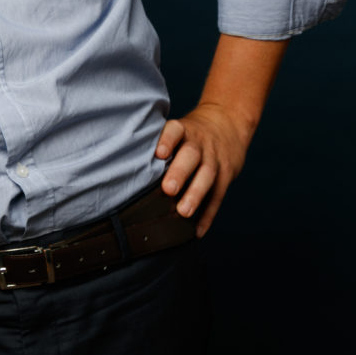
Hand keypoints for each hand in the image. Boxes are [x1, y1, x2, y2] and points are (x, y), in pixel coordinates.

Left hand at [153, 102, 254, 237]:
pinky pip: (218, 195)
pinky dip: (208, 215)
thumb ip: (160, 145)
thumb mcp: (179, 129)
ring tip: (183, 212)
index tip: (158, 153)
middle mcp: (200, 143)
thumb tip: (126, 169)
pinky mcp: (226, 175)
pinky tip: (197, 231)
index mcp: (184, 130)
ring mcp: (214, 159)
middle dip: (180, 172)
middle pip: (191, 155)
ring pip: (207, 175)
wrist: (228, 123)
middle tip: (168, 189)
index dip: (167, 140)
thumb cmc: (191, 134)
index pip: (175, 130)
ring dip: (195, 195)